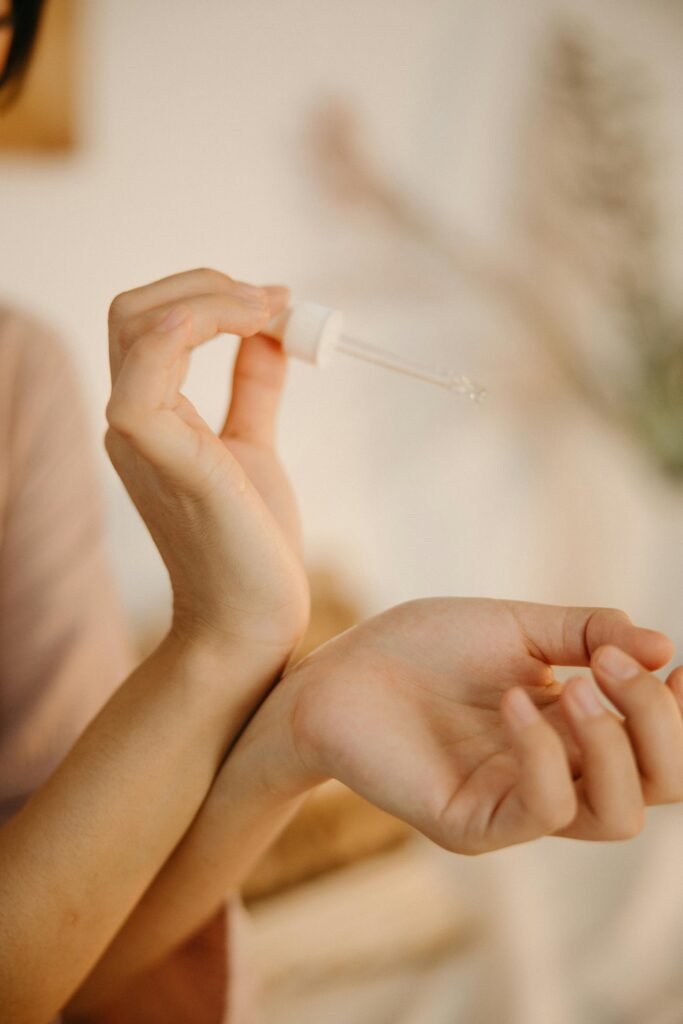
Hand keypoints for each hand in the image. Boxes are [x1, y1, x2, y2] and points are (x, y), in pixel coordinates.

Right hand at [106, 268, 308, 657]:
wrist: (251, 621)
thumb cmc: (251, 545)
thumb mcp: (254, 447)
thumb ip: (253, 391)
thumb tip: (270, 335)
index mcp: (151, 417)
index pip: (151, 322)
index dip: (210, 295)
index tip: (276, 303)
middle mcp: (132, 422)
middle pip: (135, 311)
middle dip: (207, 285)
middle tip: (274, 301)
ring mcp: (139, 440)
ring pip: (138, 327)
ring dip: (209, 300)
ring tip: (270, 310)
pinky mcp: (163, 459)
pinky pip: (145, 380)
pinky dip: (184, 334)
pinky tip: (243, 327)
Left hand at [246, 598, 681, 853]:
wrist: (338, 671)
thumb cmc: (424, 647)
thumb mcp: (516, 627)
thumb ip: (587, 633)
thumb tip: (664, 647)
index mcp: (574, 734)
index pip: (662, 753)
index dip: (680, 717)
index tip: (673, 664)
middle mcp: (557, 777)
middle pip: (658, 788)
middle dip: (659, 725)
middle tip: (616, 664)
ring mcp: (515, 807)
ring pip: (614, 816)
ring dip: (612, 743)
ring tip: (576, 683)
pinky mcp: (472, 823)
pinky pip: (542, 811)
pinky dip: (544, 752)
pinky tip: (514, 701)